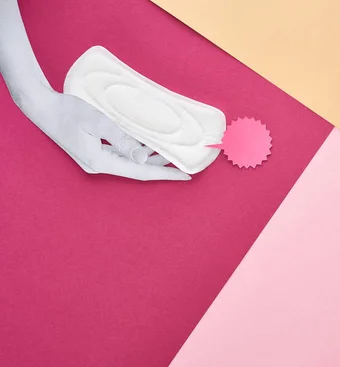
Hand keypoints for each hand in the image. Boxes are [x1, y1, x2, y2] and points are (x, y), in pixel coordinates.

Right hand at [22, 90, 189, 180]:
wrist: (41, 106)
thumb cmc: (67, 111)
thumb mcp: (97, 122)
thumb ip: (121, 139)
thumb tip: (143, 157)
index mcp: (101, 162)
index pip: (141, 173)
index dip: (165, 174)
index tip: (185, 175)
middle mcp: (99, 165)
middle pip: (138, 169)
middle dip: (162, 166)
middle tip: (184, 161)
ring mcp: (96, 160)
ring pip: (131, 162)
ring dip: (150, 158)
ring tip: (171, 151)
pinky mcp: (94, 151)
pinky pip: (122, 155)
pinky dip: (137, 151)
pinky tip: (148, 144)